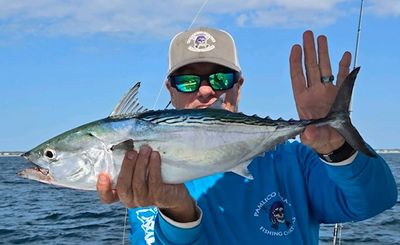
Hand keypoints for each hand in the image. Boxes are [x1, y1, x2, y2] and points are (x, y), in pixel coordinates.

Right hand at [96, 145, 197, 222]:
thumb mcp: (139, 173)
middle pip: (123, 186)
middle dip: (126, 167)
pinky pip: (154, 182)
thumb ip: (130, 164)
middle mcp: (131, 200)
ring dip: (141, 164)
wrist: (176, 193)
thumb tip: (126, 142)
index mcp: (122, 194)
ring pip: (138, 183)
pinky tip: (155, 156)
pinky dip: (154, 167)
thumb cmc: (154, 178)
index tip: (103, 174)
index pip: (107, 197)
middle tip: (131, 152)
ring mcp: (145, 201)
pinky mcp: (159, 198)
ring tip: (145, 149)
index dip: (102, 188)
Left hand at [289, 30, 351, 153]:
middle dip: (309, 50)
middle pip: (310, 67)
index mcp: (303, 100)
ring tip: (321, 37)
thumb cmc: (319, 140)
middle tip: (307, 34)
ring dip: (323, 53)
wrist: (333, 142)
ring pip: (325, 68)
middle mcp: (314, 92)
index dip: (296, 62)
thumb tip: (308, 133)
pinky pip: (343, 77)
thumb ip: (309, 137)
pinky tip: (344, 54)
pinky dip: (344, 66)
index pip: (297, 77)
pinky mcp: (341, 94)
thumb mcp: (312, 140)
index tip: (296, 47)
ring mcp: (327, 91)